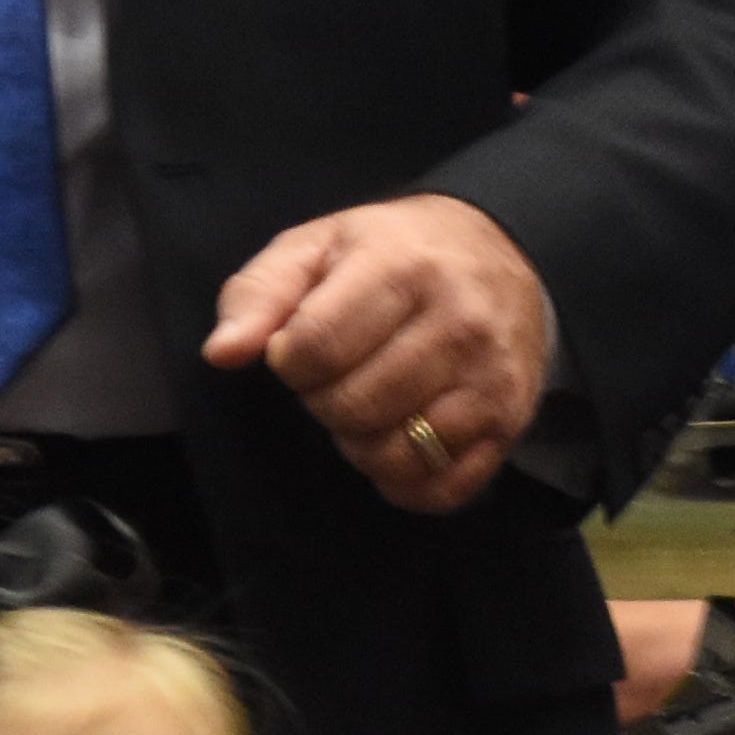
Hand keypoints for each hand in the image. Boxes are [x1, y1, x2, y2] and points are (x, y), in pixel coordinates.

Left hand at [203, 191, 552, 511]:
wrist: (501, 248)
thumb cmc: (394, 251)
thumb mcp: (318, 245)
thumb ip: (259, 293)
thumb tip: (223, 353)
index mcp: (403, 266)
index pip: (314, 348)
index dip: (290, 361)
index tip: (302, 347)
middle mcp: (458, 322)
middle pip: (352, 407)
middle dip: (325, 401)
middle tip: (340, 374)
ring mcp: (491, 377)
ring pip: (395, 454)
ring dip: (362, 443)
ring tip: (370, 404)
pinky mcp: (511, 421)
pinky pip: (442, 488)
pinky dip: (406, 481)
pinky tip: (400, 441)